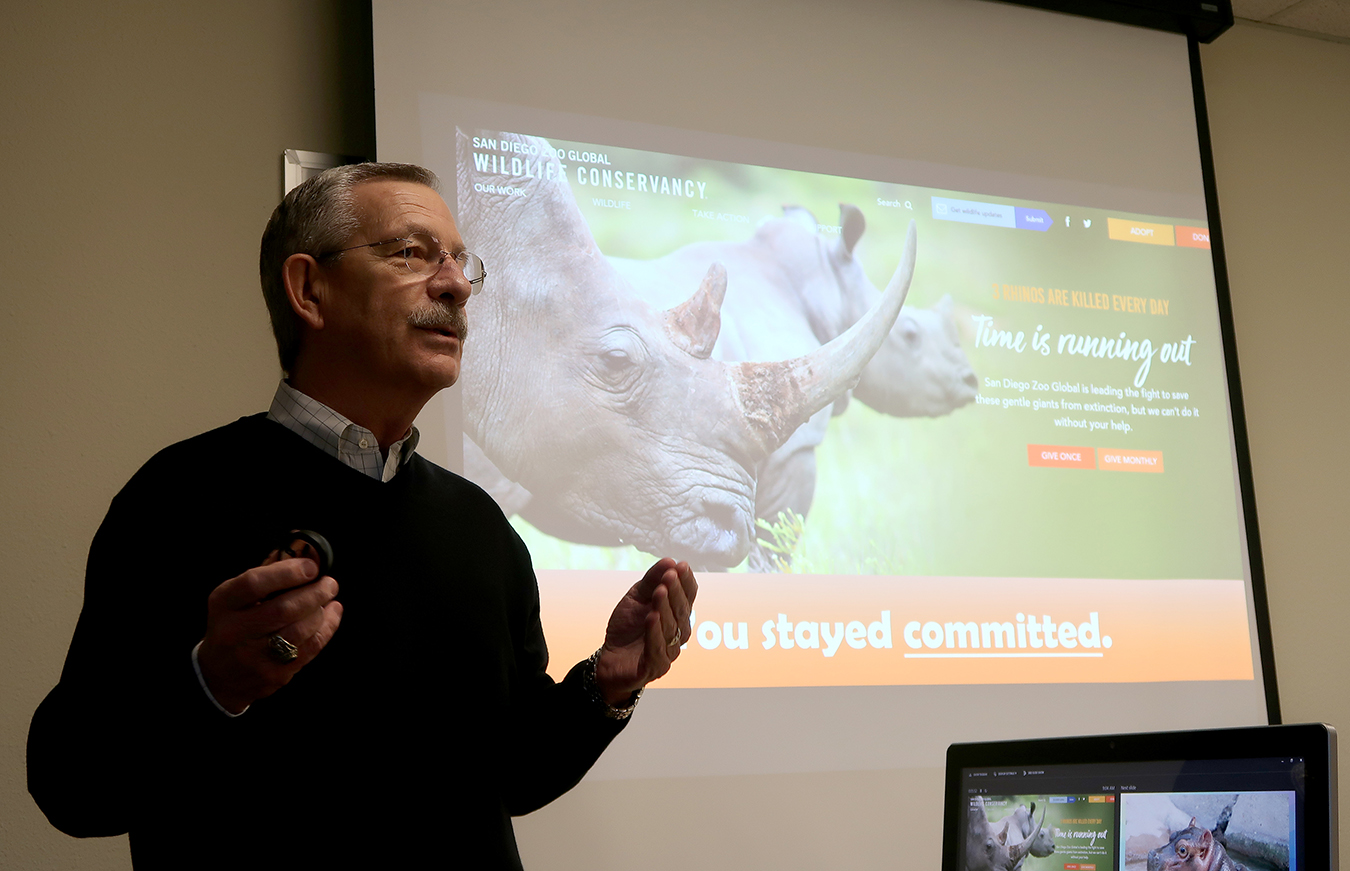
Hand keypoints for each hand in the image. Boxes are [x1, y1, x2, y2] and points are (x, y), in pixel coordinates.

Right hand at [195, 552, 342, 713]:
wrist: (219, 676)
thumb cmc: (232, 625)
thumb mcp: (234, 598)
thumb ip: (266, 575)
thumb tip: (304, 554)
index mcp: (224, 606)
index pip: (254, 584)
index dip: (286, 572)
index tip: (310, 566)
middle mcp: (235, 632)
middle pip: (283, 609)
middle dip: (314, 593)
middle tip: (328, 583)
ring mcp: (255, 657)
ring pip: (300, 630)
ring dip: (321, 610)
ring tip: (328, 597)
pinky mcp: (275, 674)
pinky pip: (310, 648)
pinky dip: (327, 627)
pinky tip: (332, 613)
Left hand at [594, 558, 696, 704]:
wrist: (609, 658)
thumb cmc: (628, 627)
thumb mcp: (636, 597)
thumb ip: (651, 580)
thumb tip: (669, 560)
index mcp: (676, 614)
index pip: (688, 596)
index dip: (686, 581)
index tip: (681, 565)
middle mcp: (678, 633)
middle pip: (682, 612)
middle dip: (676, 592)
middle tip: (670, 576)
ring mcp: (668, 651)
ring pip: (672, 629)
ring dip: (666, 609)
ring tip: (660, 592)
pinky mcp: (654, 667)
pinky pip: (657, 650)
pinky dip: (655, 633)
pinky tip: (651, 617)